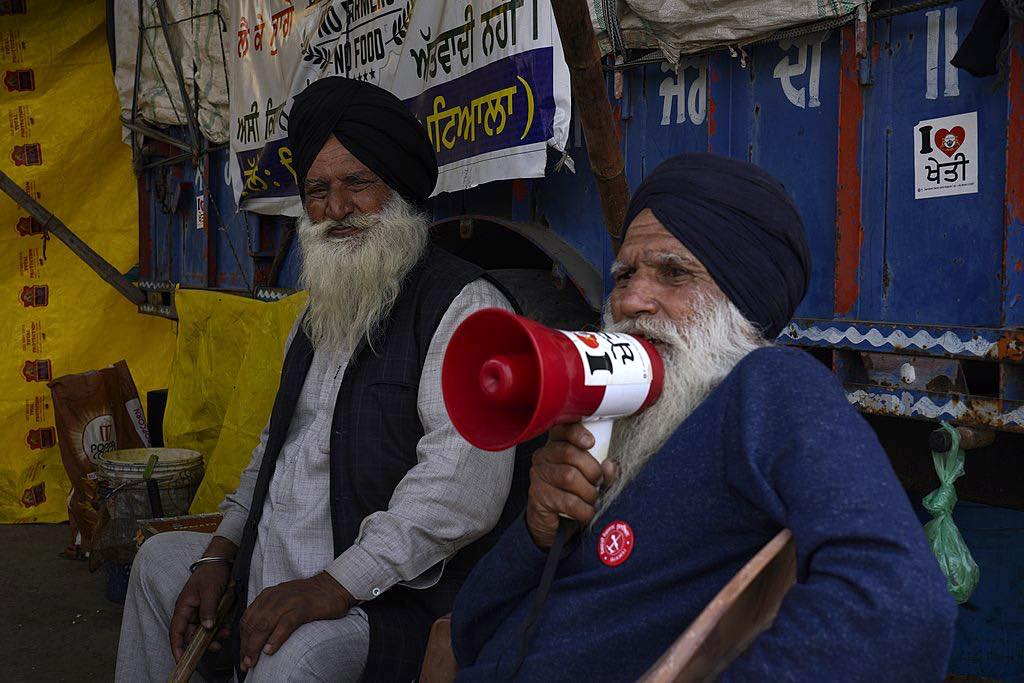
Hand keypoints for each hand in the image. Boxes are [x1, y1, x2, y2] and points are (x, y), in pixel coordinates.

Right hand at [169, 563, 231, 660]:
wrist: (221, 561)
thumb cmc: (211, 572)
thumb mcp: (209, 591)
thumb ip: (208, 610)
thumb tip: (206, 628)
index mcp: (183, 607)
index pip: (176, 632)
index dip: (177, 647)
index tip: (181, 660)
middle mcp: (189, 612)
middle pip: (190, 635)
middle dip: (200, 644)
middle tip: (214, 647)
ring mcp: (199, 612)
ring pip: (201, 632)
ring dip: (211, 637)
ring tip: (223, 636)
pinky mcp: (209, 611)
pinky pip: (210, 625)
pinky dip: (217, 629)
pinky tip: (225, 629)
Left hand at [238, 572, 353, 671]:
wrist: (333, 586)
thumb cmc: (309, 598)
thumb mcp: (283, 601)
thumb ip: (270, 613)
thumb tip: (256, 637)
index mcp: (268, 596)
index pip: (247, 619)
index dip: (242, 640)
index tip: (242, 657)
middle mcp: (275, 597)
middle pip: (253, 624)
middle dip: (247, 646)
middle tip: (245, 663)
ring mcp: (289, 601)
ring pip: (265, 624)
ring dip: (256, 645)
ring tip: (253, 660)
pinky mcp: (303, 607)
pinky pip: (286, 624)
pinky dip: (276, 638)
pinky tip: (270, 650)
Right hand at [526, 422, 617, 549]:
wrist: (554, 523)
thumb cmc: (574, 495)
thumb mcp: (591, 479)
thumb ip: (603, 471)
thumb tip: (610, 465)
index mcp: (557, 445)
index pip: (562, 429)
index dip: (577, 433)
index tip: (591, 442)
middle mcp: (543, 457)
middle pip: (569, 453)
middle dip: (592, 470)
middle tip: (598, 482)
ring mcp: (538, 476)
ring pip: (569, 477)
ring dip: (589, 492)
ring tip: (592, 499)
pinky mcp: (538, 496)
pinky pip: (568, 502)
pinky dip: (584, 510)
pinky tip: (586, 512)